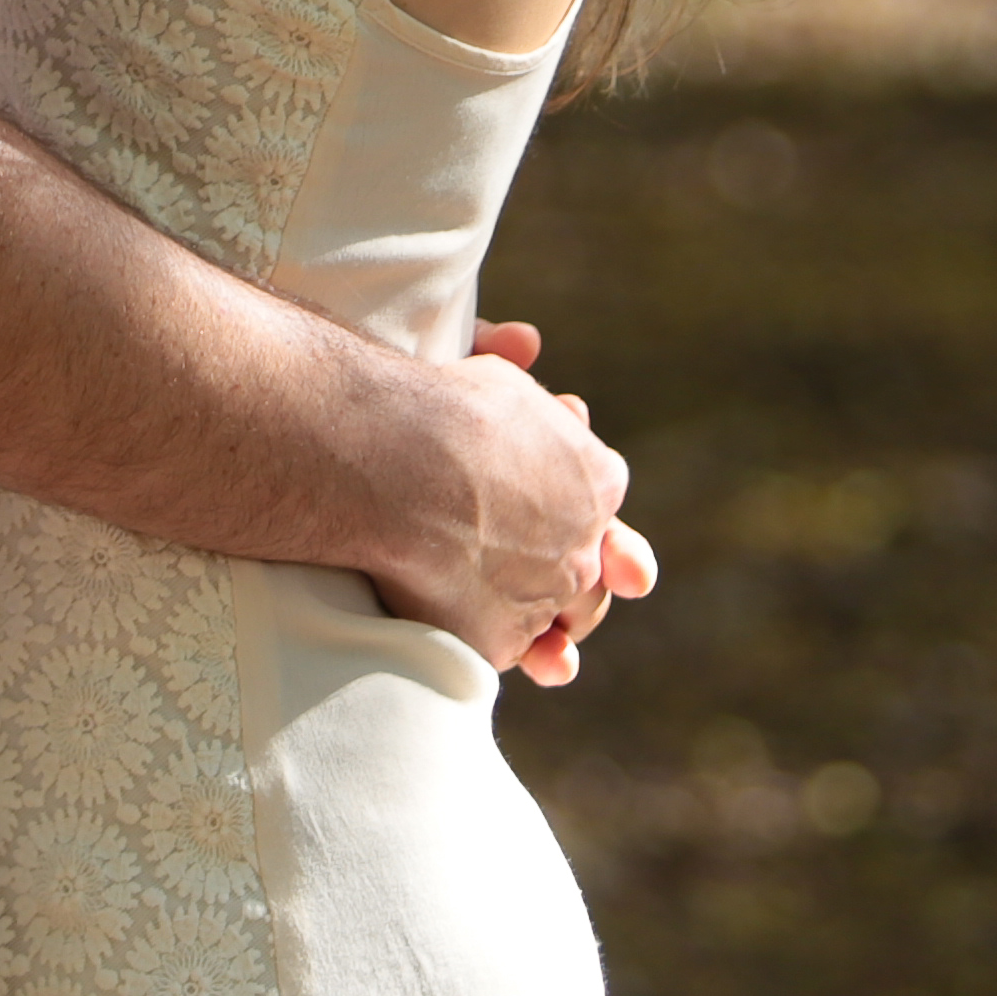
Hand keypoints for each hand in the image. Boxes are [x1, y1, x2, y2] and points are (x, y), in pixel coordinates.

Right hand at [388, 318, 653, 686]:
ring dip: (559, 630)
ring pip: (564, 620)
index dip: (579, 508)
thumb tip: (528, 340)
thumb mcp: (489, 371)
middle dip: (594, 578)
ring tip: (556, 652)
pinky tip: (508, 654)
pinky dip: (511, 650)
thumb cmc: (439, 404)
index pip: (601, 501)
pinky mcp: (504, 640)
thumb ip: (507, 363)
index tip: (562, 512)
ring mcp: (548, 595)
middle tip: (583, 596)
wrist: (395, 461)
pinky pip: (513, 651)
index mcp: (598, 477)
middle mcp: (587, 542)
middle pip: (597, 573)